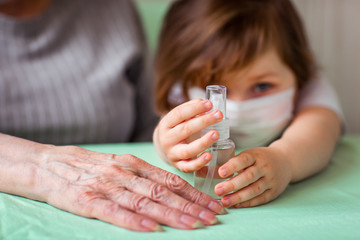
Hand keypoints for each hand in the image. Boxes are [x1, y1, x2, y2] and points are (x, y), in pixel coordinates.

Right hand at [1, 138, 225, 231]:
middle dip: (191, 206)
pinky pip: (114, 211)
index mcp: (133, 164)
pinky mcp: (87, 199)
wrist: (48, 164)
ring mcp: (106, 186)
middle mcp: (124, 173)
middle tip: (213, 218)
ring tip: (194, 225)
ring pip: (145, 201)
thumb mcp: (119, 165)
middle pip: (163, 191)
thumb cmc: (88, 166)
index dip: (193, 193)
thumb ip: (143, 177)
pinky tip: (151, 229)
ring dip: (171, 214)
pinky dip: (134, 220)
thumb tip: (172, 190)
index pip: (170, 179)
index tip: (212, 205)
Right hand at [155, 99, 222, 171]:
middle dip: (204, 121)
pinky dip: (199, 162)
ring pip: (187, 150)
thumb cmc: (177, 128)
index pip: (179, 114)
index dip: (195, 108)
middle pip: (185, 130)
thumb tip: (207, 106)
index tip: (209, 103)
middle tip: (218, 115)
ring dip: (203, 142)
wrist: (165, 147)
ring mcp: (172, 154)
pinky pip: (189, 167)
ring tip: (216, 134)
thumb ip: (191, 110)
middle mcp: (166, 139)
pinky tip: (209, 156)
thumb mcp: (179, 118)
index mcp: (166, 124)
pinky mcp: (179, 166)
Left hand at [214, 147, 291, 207]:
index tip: (221, 172)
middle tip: (218, 190)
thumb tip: (202, 170)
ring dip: (238, 196)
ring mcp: (270, 180)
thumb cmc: (259, 158)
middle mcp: (264, 167)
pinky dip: (248, 203)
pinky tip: (236, 205)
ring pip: (254, 189)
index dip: (232, 166)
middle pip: (248, 176)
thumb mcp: (248, 155)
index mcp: (255, 155)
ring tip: (224, 201)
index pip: (244, 160)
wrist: (285, 161)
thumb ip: (230, 162)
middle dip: (232, 184)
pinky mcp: (274, 191)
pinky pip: (260, 198)